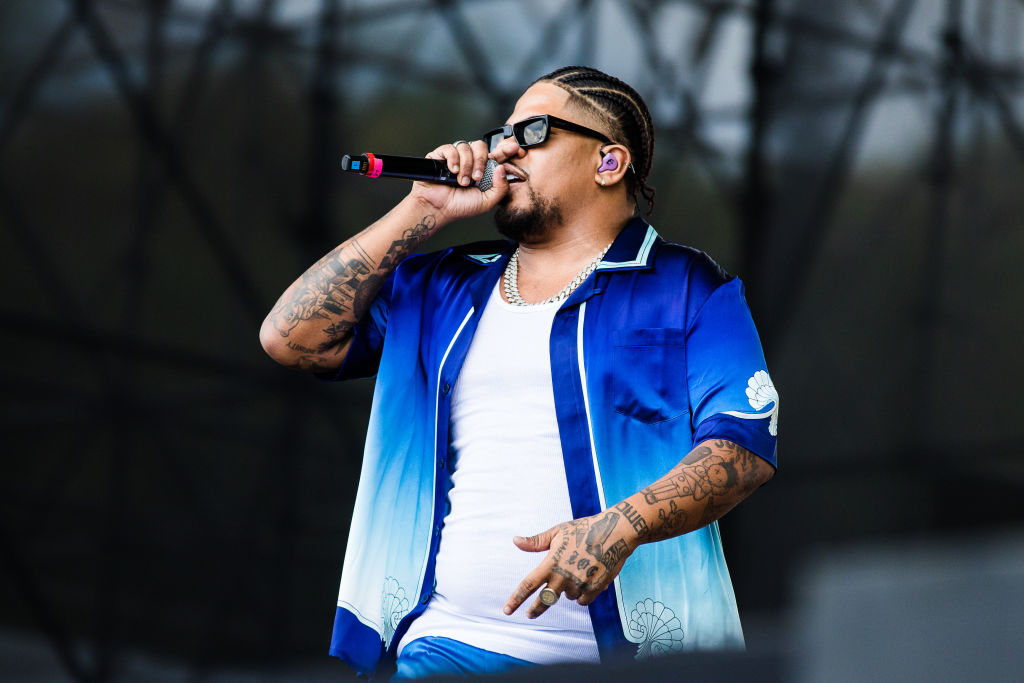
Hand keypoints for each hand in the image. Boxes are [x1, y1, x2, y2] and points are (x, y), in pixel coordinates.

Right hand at [409, 139, 510, 220]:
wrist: (438, 209)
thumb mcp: (487, 202)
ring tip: (462, 181)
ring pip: (466, 147)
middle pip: (481, 146)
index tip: (514, 149)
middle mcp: (470, 161)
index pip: (496, 155)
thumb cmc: (460, 207)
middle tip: (476, 178)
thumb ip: (500, 188)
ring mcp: (456, 158)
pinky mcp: (441, 156)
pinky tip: (452, 172)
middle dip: (480, 161)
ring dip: (466, 166)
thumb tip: (503, 168)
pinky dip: (453, 160)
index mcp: (483, 171)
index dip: (505, 150)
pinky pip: (451, 148)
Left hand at [503, 509, 634, 618]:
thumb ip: (536, 542)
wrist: (615, 533)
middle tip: (529, 615)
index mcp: (550, 564)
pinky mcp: (594, 589)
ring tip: (579, 569)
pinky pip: (583, 599)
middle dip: (536, 609)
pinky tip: (590, 577)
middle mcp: (563, 578)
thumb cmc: (583, 529)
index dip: (516, 599)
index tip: (507, 610)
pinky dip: (584, 592)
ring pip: (568, 597)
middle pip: (544, 601)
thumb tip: (515, 541)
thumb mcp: (557, 532)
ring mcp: (579, 585)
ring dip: (569, 589)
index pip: (528, 585)